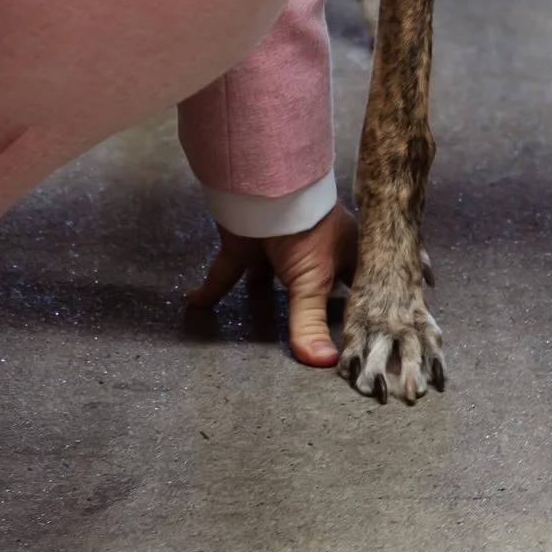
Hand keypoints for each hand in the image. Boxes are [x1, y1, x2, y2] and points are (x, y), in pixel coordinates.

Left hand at [184, 202, 355, 367]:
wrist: (264, 188)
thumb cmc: (305, 226)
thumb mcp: (314, 281)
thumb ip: (311, 322)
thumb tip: (323, 363)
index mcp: (343, 252)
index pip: (354, 286)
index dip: (355, 308)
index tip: (352, 337)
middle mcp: (312, 249)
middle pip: (313, 283)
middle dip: (308, 304)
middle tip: (311, 336)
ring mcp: (276, 246)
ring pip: (267, 277)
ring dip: (260, 295)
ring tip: (258, 322)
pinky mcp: (244, 244)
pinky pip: (225, 272)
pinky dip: (210, 289)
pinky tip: (195, 303)